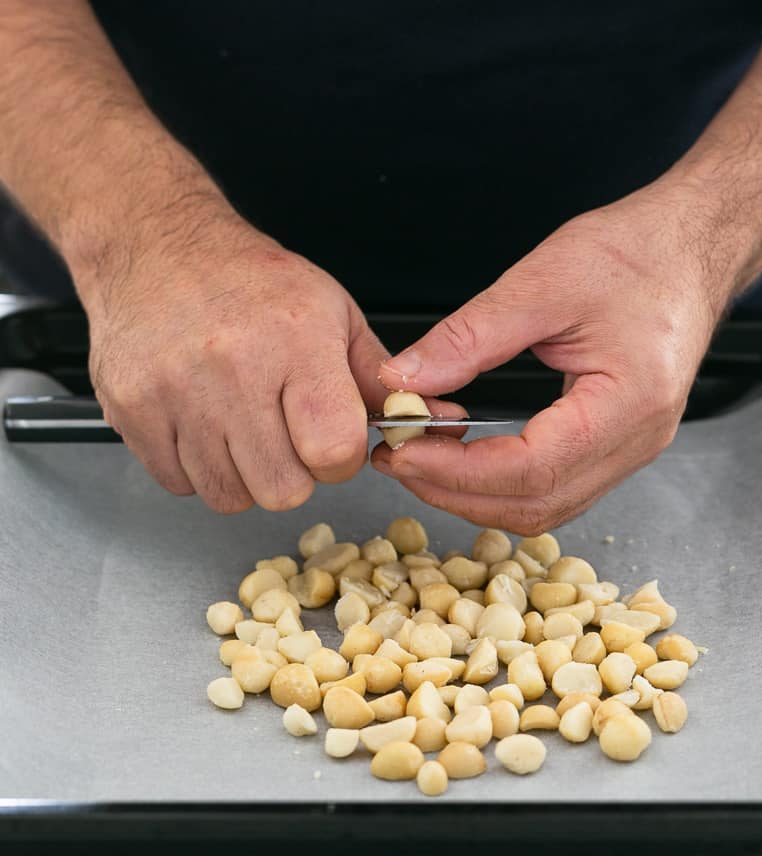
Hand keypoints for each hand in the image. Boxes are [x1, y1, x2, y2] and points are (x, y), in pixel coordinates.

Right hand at [82, 205, 389, 511]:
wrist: (155, 246)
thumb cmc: (250, 282)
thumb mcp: (332, 313)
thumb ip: (376, 378)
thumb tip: (422, 423)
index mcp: (296, 339)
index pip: (334, 451)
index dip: (340, 460)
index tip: (330, 441)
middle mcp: (234, 366)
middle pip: (283, 490)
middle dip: (293, 473)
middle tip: (283, 434)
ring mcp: (176, 391)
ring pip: (230, 496)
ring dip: (243, 474)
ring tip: (240, 424)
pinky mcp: (132, 409)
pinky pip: (180, 484)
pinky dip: (197, 467)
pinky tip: (202, 424)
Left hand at [372, 181, 732, 532]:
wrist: (690, 245)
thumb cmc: (637, 254)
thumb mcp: (543, 282)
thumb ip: (469, 338)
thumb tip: (405, 380)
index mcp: (629, 403)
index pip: (531, 469)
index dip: (457, 470)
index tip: (402, 452)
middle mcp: (637, 441)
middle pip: (536, 504)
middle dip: (456, 492)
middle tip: (398, 462)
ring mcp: (632, 449)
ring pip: (546, 506)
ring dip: (476, 495)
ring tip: (422, 461)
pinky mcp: (619, 444)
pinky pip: (557, 488)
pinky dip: (504, 484)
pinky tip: (466, 458)